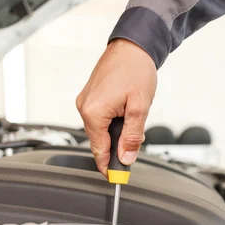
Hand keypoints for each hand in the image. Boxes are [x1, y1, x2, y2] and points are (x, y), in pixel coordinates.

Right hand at [76, 39, 156, 176]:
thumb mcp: (140, 107)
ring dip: (116, 133)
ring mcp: (85, 101)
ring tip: (133, 120)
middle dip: (117, 147)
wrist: (133, 46)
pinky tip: (126, 113)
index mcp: (93, 112)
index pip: (99, 150)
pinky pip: (99, 118)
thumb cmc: (136, 70)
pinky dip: (113, 122)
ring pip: (100, 130)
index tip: (117, 179)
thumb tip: (126, 157)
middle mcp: (84, 107)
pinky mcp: (90, 96)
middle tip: (134, 146)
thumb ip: (132, 136)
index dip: (109, 166)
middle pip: (99, 141)